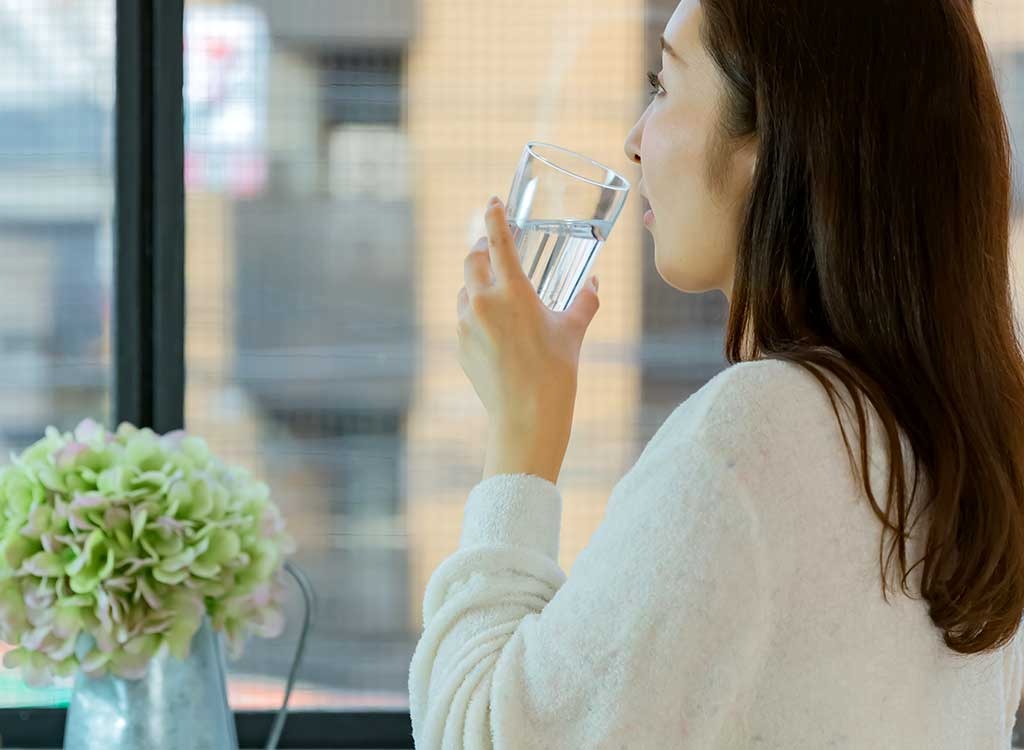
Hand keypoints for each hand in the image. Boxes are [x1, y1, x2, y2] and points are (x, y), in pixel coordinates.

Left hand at [457, 196, 600, 482]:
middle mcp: (482, 302)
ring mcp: (465, 325)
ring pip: (465, 290)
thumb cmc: (555, 372)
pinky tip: (492, 324)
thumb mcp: (573, 331)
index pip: (497, 240)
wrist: (526, 416)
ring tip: (494, 288)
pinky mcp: (459, 346)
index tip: (493, 202)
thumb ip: (584, 301)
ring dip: (477, 282)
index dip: (494, 216)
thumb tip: (594, 283)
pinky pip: (463, 318)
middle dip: (481, 247)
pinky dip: (474, 312)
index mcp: (511, 291)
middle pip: (471, 259)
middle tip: (492, 245)